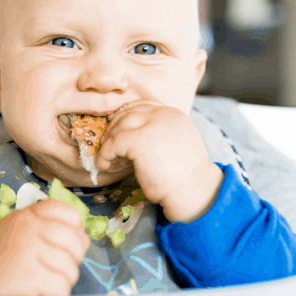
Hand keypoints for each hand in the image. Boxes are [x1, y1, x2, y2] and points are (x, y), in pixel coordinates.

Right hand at [0, 199, 89, 295]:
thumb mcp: (20, 227)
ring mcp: (29, 252)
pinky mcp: (28, 277)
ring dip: (62, 280)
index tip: (66, 242)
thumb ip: (49, 226)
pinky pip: (60, 287)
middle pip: (75, 243)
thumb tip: (84, 238)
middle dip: (73, 259)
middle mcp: (31, 229)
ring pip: (70, 269)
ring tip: (45, 281)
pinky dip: (55, 294)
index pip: (69, 213)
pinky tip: (42, 292)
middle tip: (57, 267)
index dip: (76, 229)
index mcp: (29, 215)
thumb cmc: (0, 252)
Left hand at [95, 100, 223, 222]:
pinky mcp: (139, 140)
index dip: (127, 113)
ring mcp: (151, 126)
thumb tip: (135, 136)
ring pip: (120, 126)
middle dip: (115, 126)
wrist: (191, 190)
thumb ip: (161, 134)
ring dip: (109, 141)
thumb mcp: (177, 145)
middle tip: (107, 141)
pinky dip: (105, 154)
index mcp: (174, 115)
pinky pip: (114, 144)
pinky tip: (104, 165)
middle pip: (130, 112)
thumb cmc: (184, 176)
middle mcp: (164, 115)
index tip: (116, 123)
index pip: (145, 105)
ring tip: (107, 157)